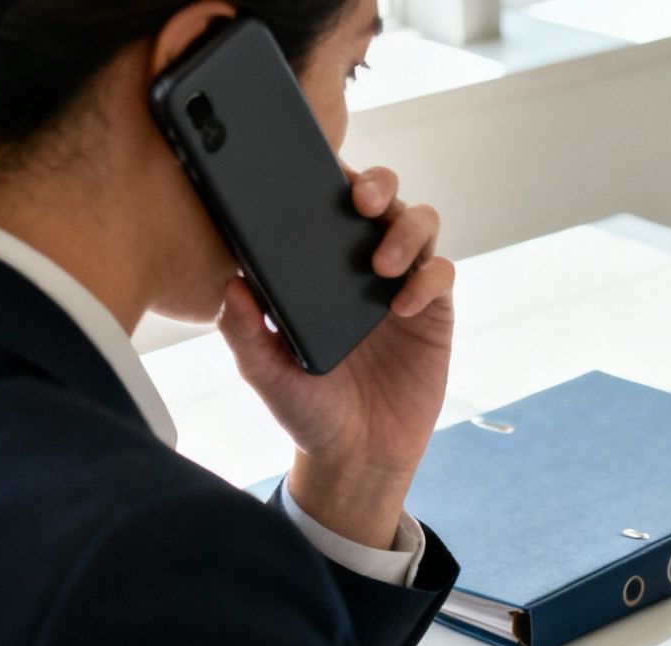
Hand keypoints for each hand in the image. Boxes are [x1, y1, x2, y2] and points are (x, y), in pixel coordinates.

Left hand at [218, 165, 457, 549]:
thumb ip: (244, 331)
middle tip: (358, 200)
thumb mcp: (264, 372)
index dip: (327, 174)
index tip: (316, 164)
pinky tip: (401, 305)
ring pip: (419, 223)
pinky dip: (427, 278)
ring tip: (381, 262)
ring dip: (405, 229)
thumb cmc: (307, 408)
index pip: (326, 204)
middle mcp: (361, 266)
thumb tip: (230, 285)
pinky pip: (441, 274)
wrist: (356, 456)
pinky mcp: (433, 313)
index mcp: (319, 268)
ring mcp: (401, 285)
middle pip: (382, 197)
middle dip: (376, 183)